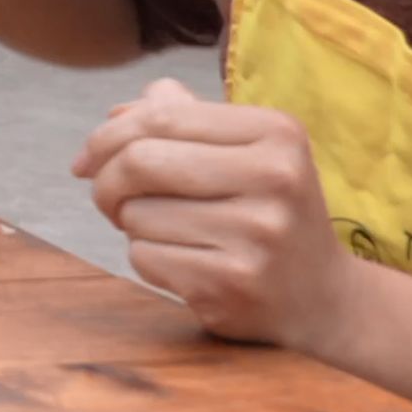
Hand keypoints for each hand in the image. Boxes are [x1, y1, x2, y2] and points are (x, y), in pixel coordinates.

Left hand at [74, 80, 364, 350]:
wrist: (323, 298)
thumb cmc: (267, 210)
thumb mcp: (245, 151)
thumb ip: (183, 118)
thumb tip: (116, 113)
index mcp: (277, 133)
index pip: (161, 117)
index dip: (107, 135)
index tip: (88, 159)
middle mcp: (274, 179)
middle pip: (139, 162)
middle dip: (105, 181)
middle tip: (107, 197)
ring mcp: (257, 235)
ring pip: (136, 214)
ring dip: (131, 223)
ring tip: (169, 231)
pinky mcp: (234, 284)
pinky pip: (144, 257)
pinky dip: (146, 257)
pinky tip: (184, 261)